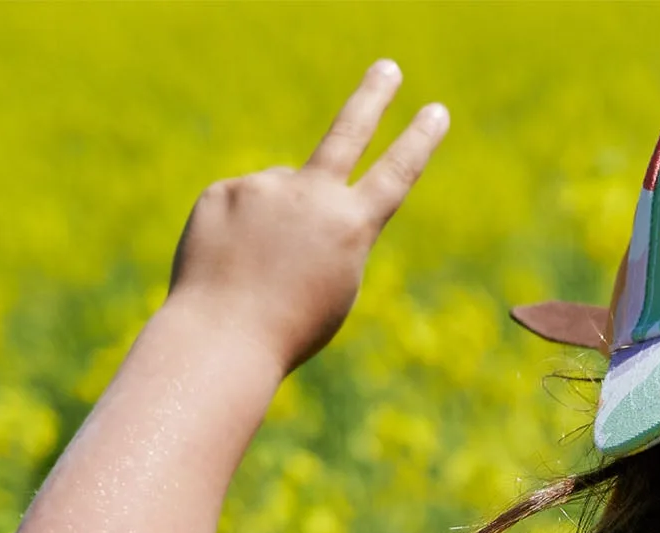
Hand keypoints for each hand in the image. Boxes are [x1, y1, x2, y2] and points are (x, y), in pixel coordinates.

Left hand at [166, 61, 448, 373]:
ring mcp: (264, 188)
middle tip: (388, 68)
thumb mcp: (331, 285)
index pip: (395, 174)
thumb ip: (325, 227)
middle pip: (348, 132)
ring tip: (258, 275)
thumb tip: (292, 181)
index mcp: (351, 227)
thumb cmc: (288, 328)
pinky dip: (236, 236)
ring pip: (277, 197)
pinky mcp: (224, 192)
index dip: (418, 142)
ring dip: (271, 230)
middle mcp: (311, 195)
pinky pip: (238, 208)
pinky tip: (230, 265)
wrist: (223, 337)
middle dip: (373, 98)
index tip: (436, 110)